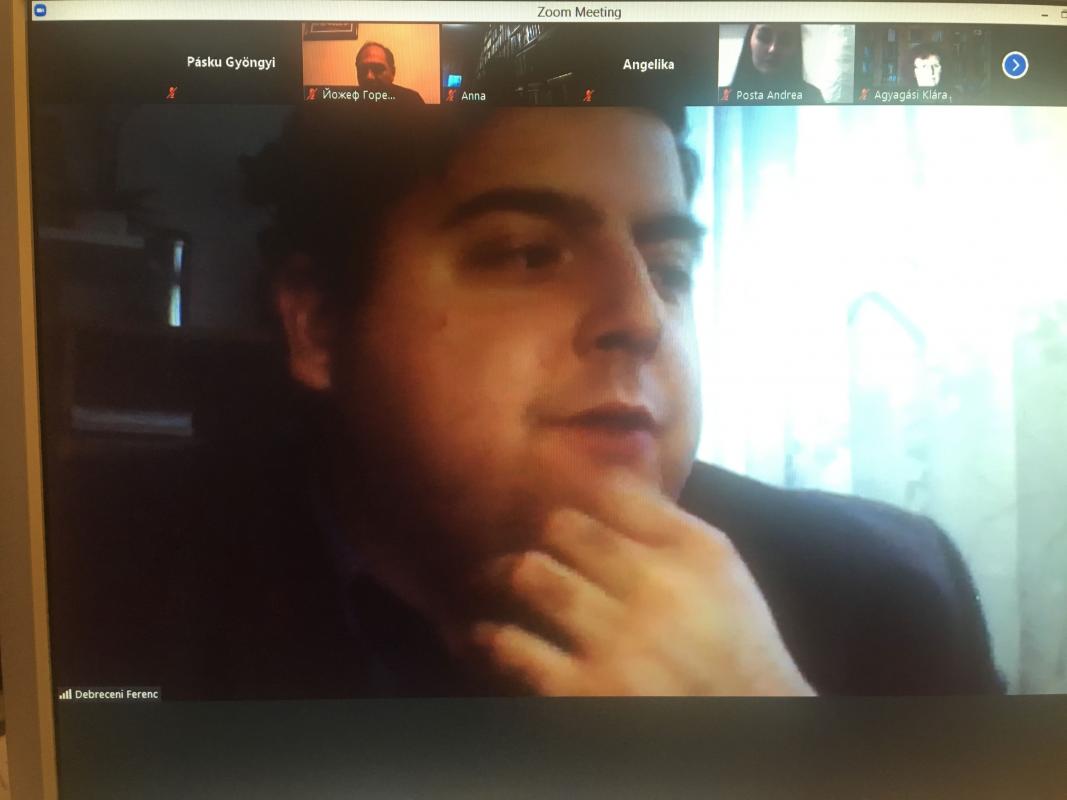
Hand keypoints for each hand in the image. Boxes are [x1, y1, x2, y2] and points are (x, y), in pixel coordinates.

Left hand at [463, 477, 814, 695]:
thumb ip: (667, 516)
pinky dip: (491, 637)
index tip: (552, 491)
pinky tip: (484, 635)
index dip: (571, 486)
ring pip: (532, 574)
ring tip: (491, 578)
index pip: (611, 492)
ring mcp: (616, 640)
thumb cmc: (732, 642)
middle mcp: (654, 586)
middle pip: (563, 528)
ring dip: (506, 574)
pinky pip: (514, 646)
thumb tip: (617, 457)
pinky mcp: (584, 690)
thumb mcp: (719, 566)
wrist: (751, 729)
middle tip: (525, 542)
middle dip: (541, 535)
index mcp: (691, 550)